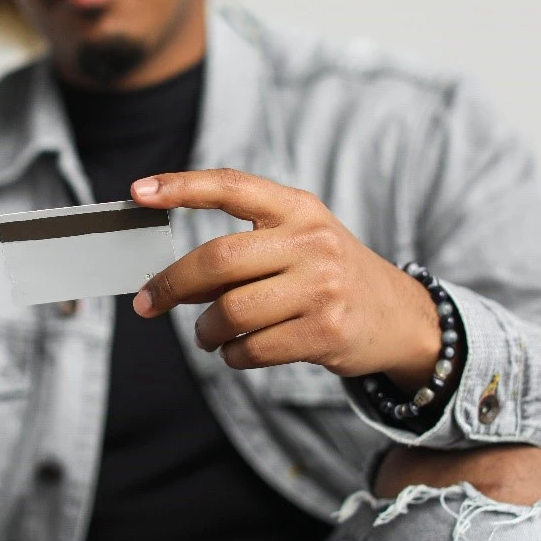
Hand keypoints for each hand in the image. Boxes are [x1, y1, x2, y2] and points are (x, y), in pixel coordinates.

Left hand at [129, 168, 443, 391]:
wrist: (402, 317)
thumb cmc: (331, 277)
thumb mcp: (299, 243)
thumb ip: (243, 252)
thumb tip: (169, 279)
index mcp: (298, 208)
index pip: (231, 186)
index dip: (182, 186)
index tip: (139, 192)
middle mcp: (312, 241)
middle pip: (218, 259)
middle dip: (171, 285)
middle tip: (147, 302)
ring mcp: (322, 287)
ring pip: (230, 311)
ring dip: (204, 330)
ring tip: (207, 335)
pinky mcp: (327, 331)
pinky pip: (252, 348)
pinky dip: (232, 355)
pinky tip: (237, 351)